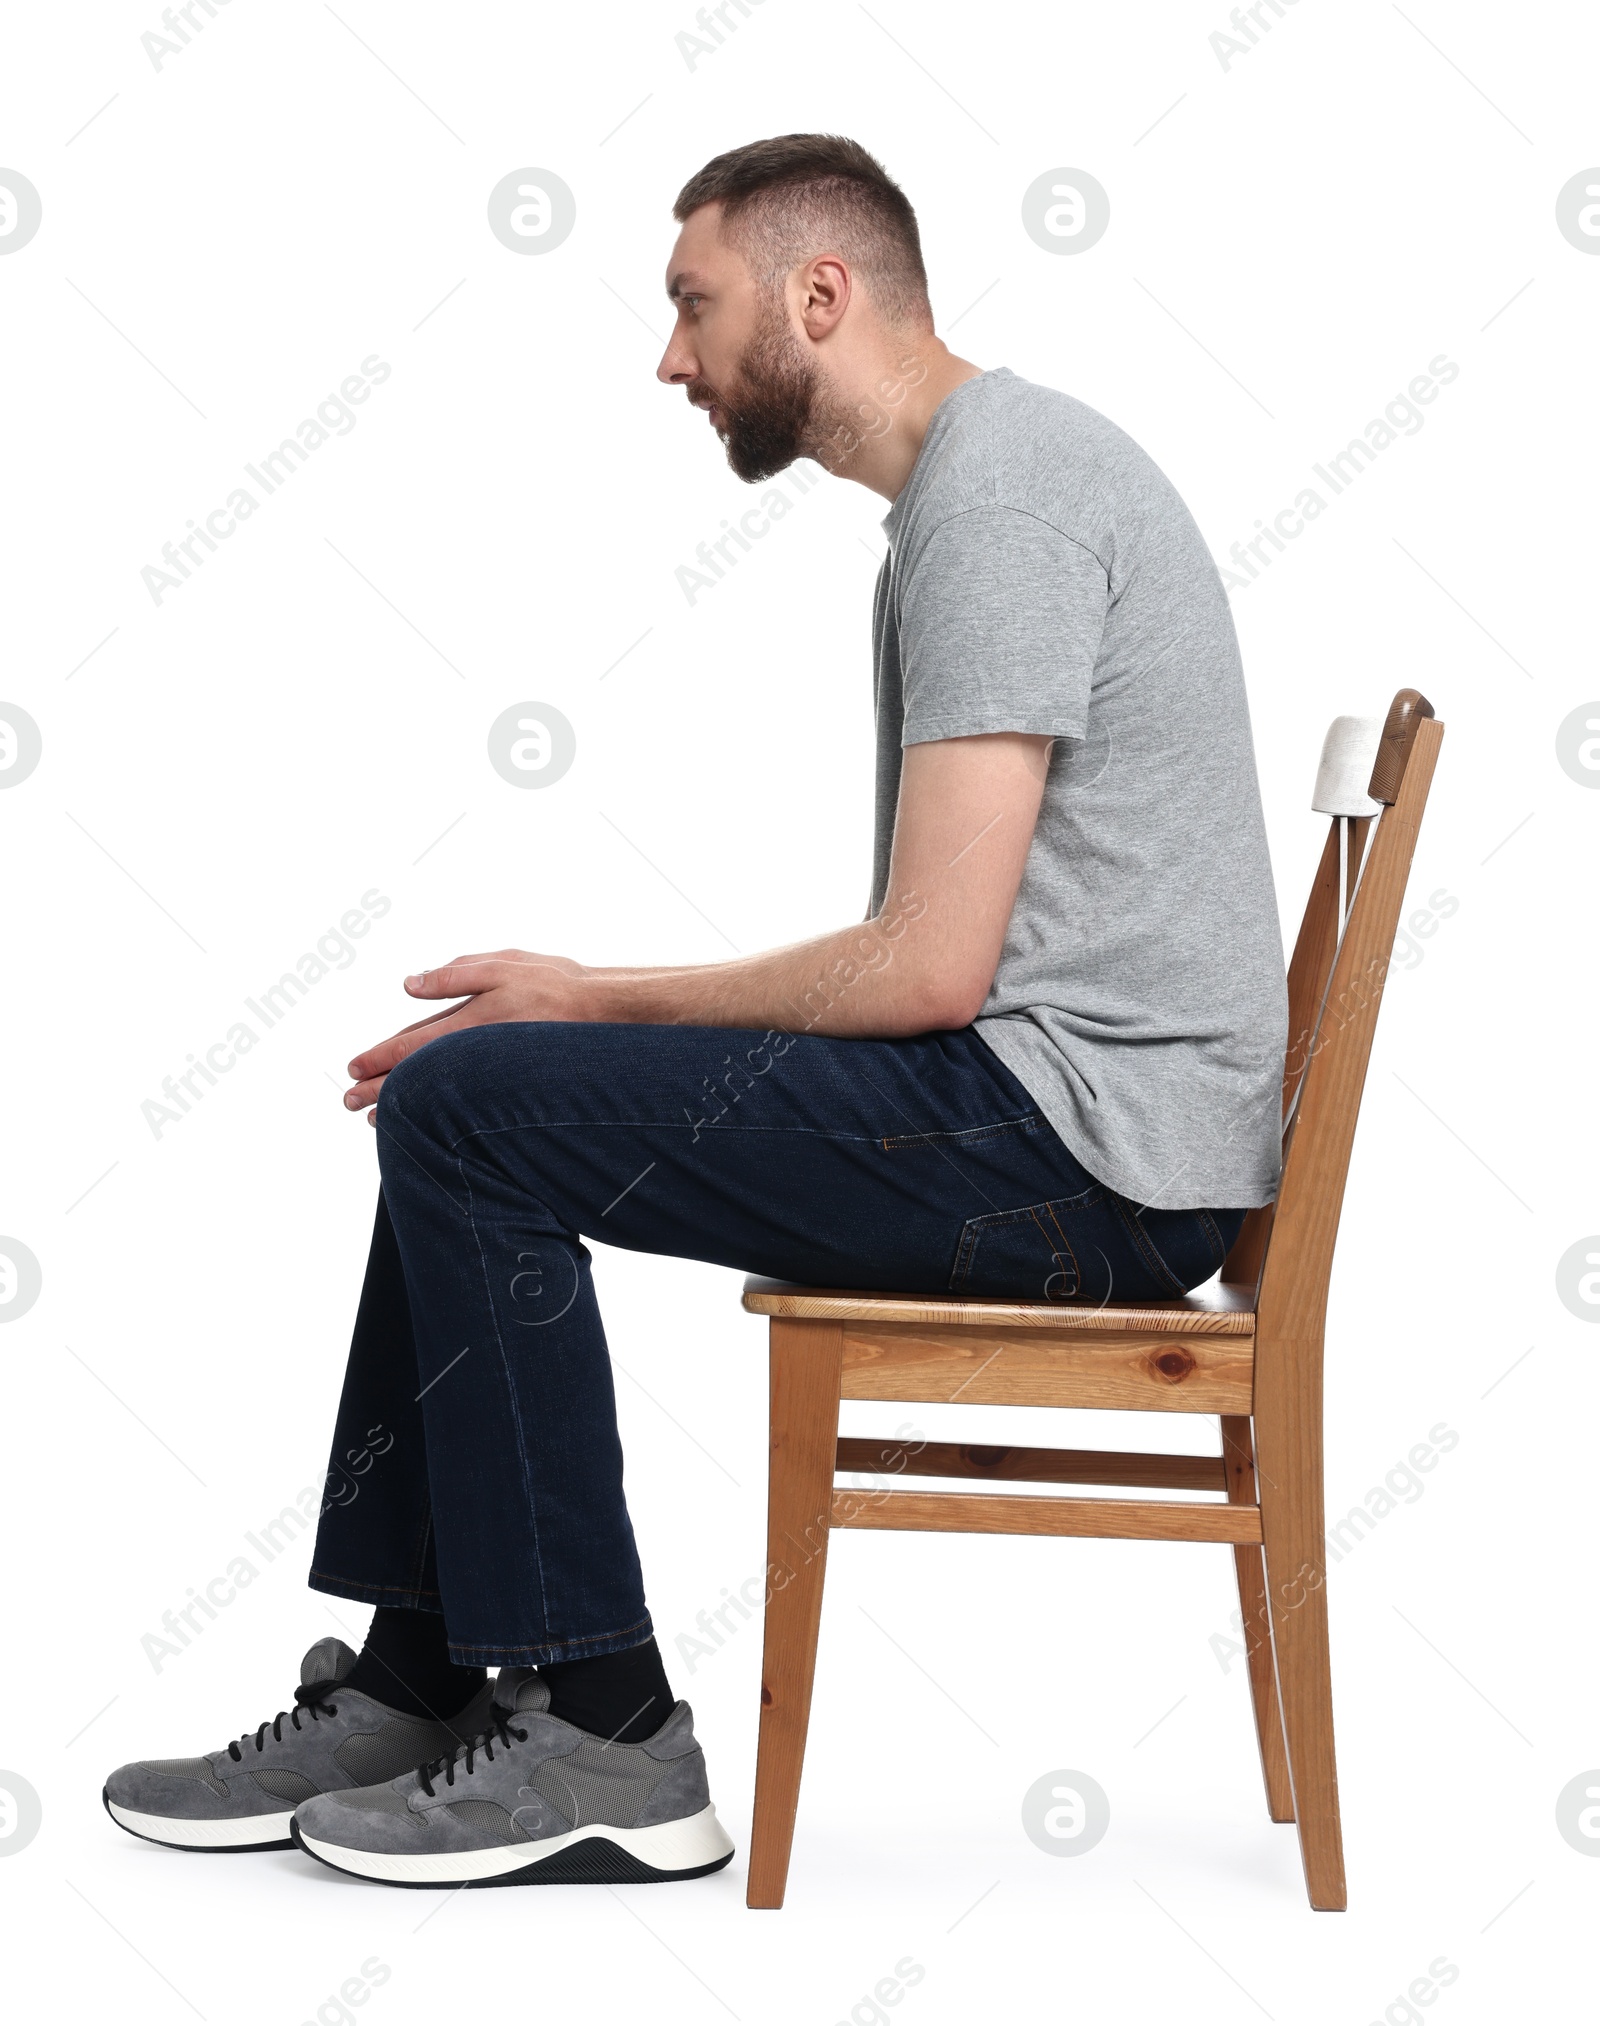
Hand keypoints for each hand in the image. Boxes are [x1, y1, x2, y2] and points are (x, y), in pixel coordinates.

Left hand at [343, 949, 587, 1122]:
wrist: (606, 1013)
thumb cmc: (555, 983)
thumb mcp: (501, 964)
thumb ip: (453, 975)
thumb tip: (408, 984)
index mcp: (469, 1022)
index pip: (411, 1044)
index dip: (377, 1058)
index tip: (351, 1070)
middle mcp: (476, 1051)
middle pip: (417, 1073)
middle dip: (380, 1089)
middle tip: (349, 1103)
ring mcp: (490, 1067)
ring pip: (438, 1088)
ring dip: (405, 1102)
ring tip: (376, 1119)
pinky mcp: (505, 1076)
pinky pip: (463, 1090)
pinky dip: (439, 1102)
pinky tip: (428, 1112)